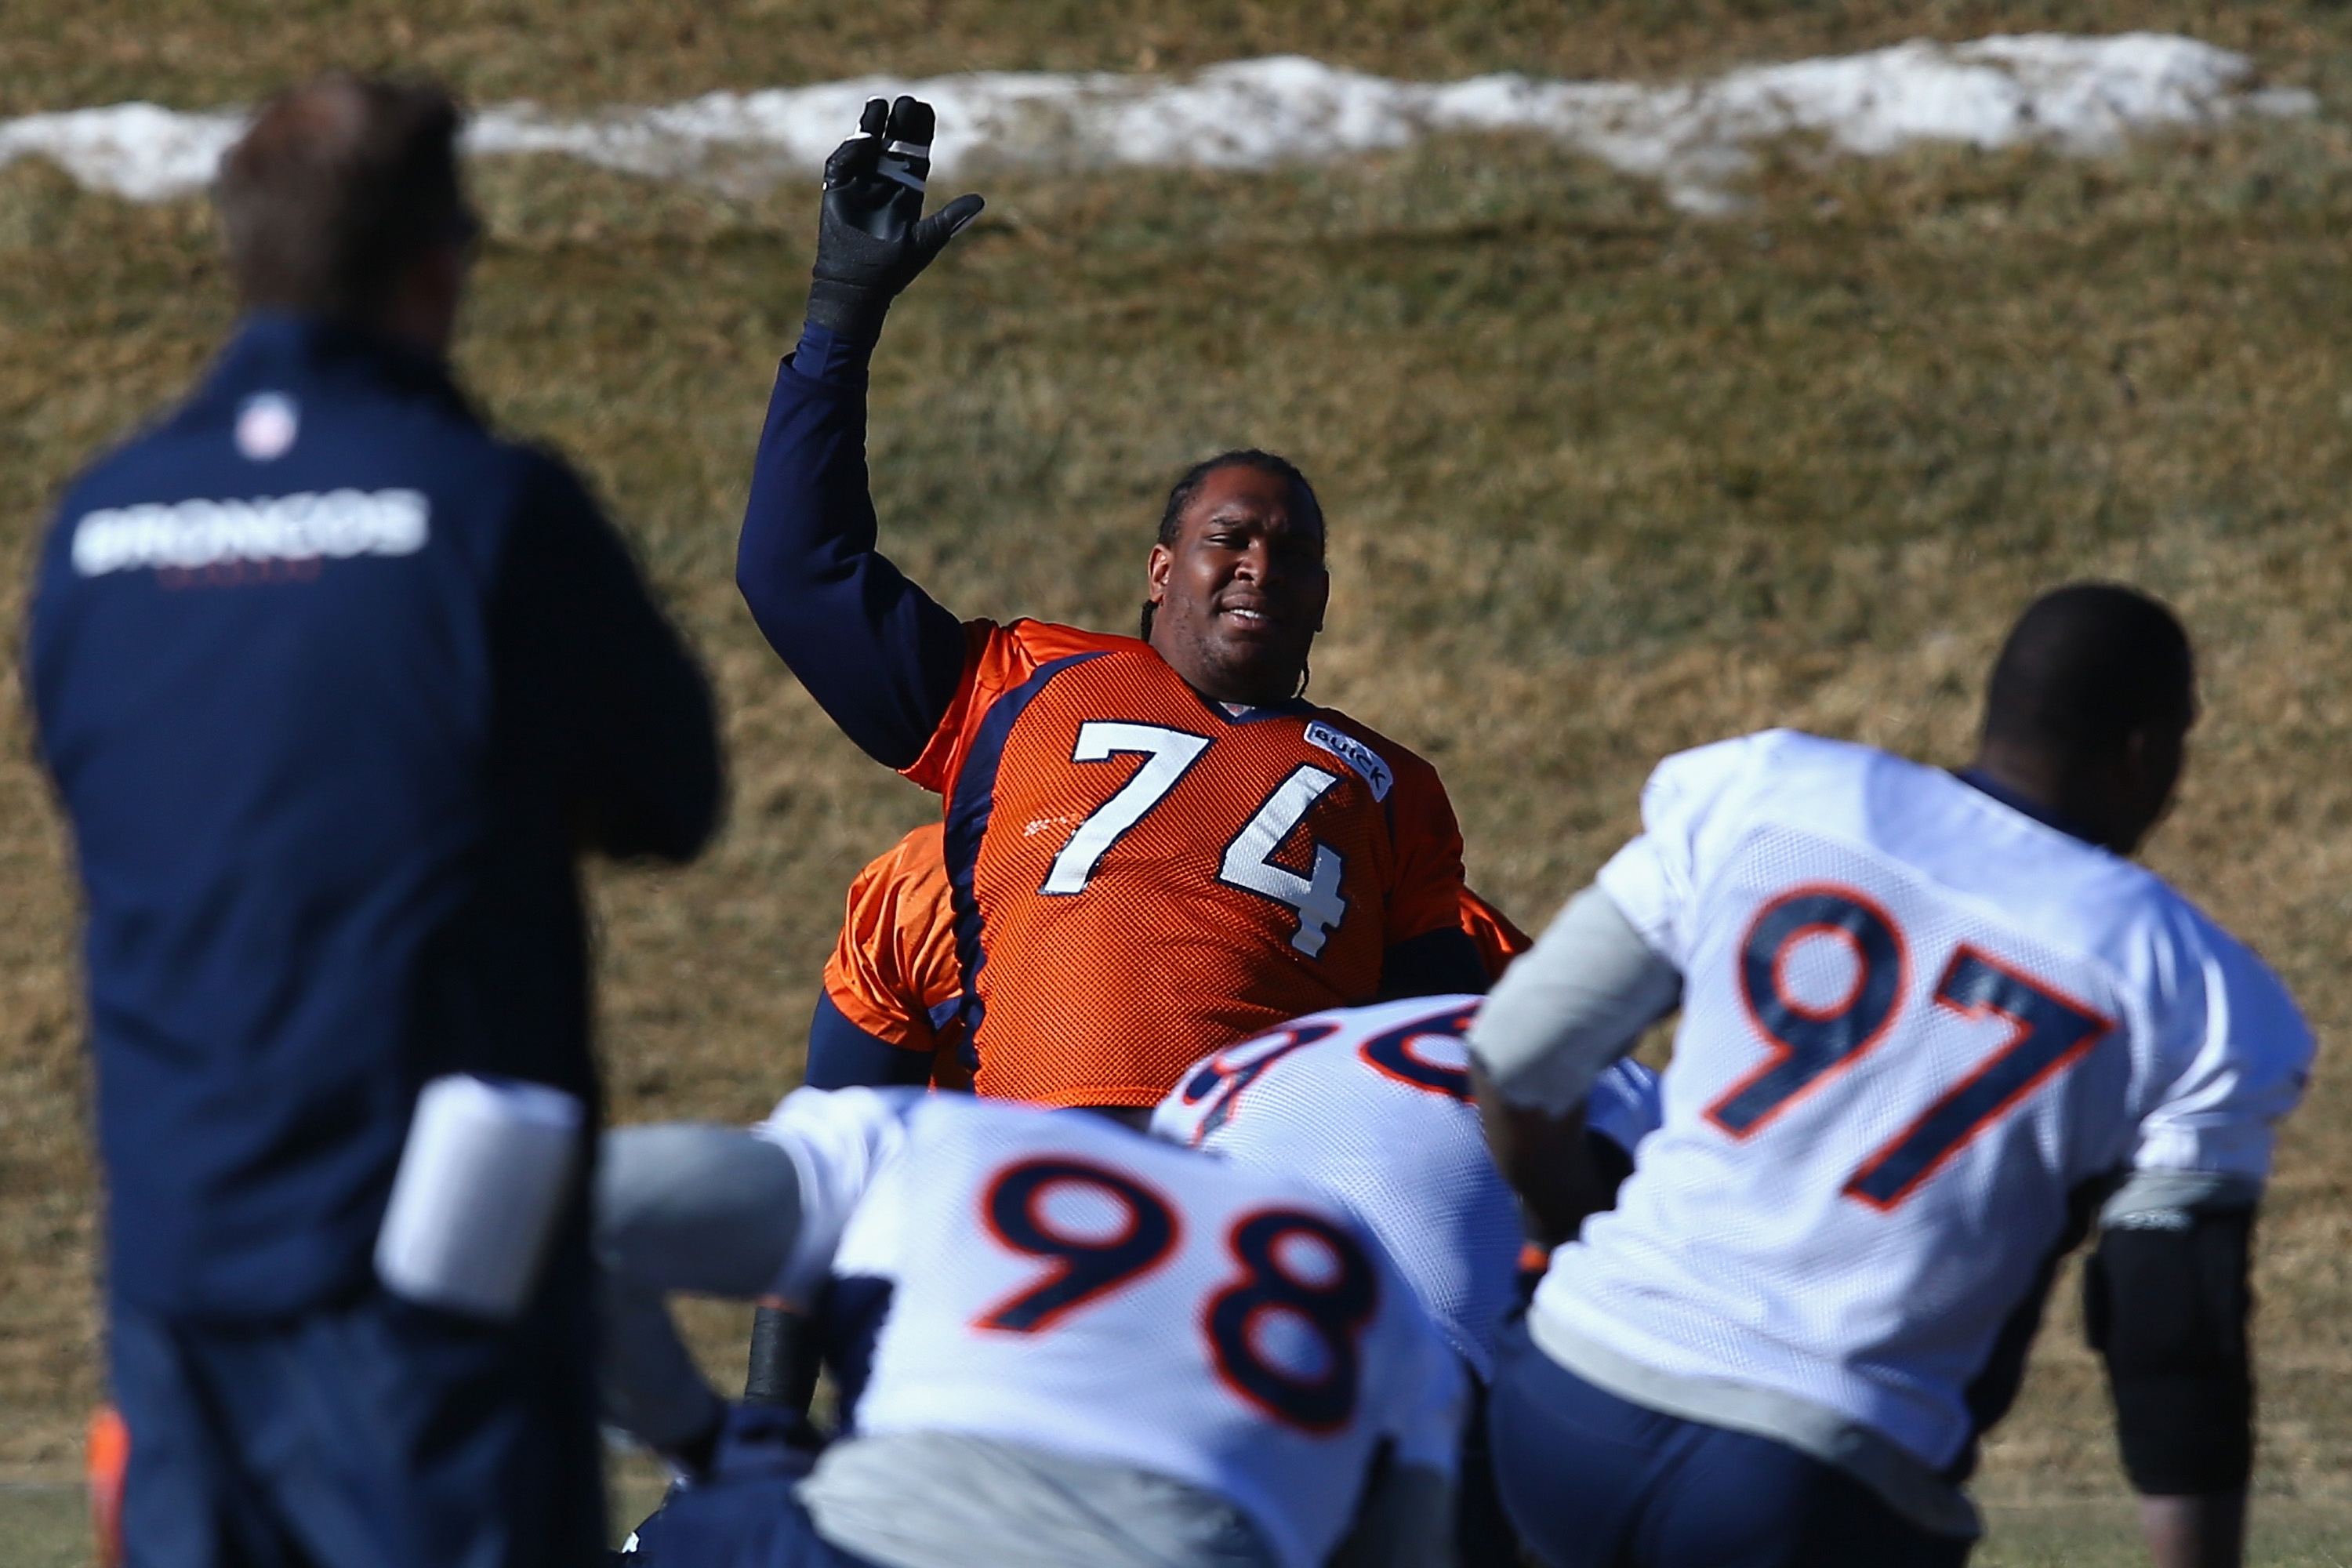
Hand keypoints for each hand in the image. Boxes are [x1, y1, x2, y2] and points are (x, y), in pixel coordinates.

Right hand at [806, 96, 984, 340]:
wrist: (858, 286)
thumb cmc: (894, 269)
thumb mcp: (927, 241)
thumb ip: (951, 219)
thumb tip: (981, 201)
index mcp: (907, 191)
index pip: (915, 153)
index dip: (920, 131)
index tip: (925, 109)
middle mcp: (884, 182)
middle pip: (893, 144)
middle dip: (899, 123)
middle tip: (907, 103)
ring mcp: (860, 185)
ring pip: (867, 146)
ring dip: (872, 125)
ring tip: (880, 104)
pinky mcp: (837, 190)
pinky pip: (843, 163)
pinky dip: (852, 150)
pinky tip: (864, 140)